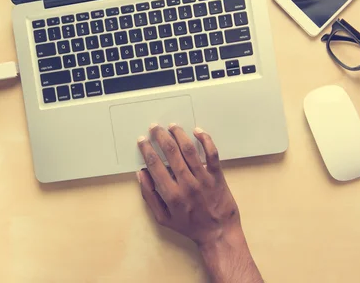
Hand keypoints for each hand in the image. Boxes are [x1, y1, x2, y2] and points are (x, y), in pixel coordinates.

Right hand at [137, 124, 261, 282]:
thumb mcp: (163, 218)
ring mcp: (203, 179)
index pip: (155, 165)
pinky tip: (197, 131)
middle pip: (171, 152)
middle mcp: (187, 184)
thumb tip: (141, 174)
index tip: (142, 140)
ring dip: (179, 134)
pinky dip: (205, 140)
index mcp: (171, 195)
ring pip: (189, 150)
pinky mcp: (217, 176)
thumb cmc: (189, 226)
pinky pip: (212, 153)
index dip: (147, 150)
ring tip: (172, 126)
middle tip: (154, 127)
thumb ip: (149, 196)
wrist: (218, 233)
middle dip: (160, 136)